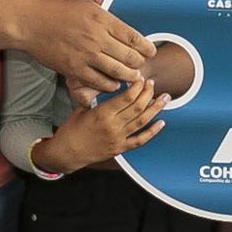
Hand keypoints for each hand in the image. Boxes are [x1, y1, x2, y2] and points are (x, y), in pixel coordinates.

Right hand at [16, 0, 154, 95]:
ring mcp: (86, 54)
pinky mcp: (74, 69)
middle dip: (139, 64)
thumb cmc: (54, 10)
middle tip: (141, 67)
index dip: (146, 47)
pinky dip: (110, 85)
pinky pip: (99, 82)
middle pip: (130, 56)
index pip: (133, 36)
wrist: (29, 23)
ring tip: (132, 78)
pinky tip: (113, 84)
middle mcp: (97, 37)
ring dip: (128, 77)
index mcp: (102, 18)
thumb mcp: (81, 2)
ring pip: (118, 72)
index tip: (151, 52)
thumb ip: (99, 5)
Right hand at [38, 78, 166, 170]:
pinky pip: (140, 140)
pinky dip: (152, 132)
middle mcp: (113, 126)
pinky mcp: (120, 148)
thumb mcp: (81, 108)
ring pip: (142, 121)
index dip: (137, 86)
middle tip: (153, 84)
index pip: (127, 97)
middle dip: (148, 93)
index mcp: (102, 114)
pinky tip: (161, 123)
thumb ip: (96, 97)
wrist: (66, 153)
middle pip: (137, 107)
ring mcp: (118, 138)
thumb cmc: (71, 130)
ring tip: (165, 98)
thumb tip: (108, 83)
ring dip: (155, 109)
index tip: (141, 78)